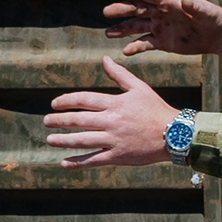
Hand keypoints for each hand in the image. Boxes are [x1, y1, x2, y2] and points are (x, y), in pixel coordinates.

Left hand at [44, 58, 181, 166]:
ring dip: (63, 140)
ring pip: (83, 140)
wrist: (175, 134)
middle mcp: (112, 121)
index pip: (84, 99)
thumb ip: (119, 74)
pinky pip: (94, 159)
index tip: (54, 104)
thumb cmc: (156, 109)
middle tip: (46, 121)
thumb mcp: (139, 88)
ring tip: (49, 139)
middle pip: (79, 120)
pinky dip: (78, 162)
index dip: (66, 101)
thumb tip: (105, 59)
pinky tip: (64, 162)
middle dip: (59, 120)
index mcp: (115, 103)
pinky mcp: (119, 156)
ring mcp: (114, 140)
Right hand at [103, 0, 221, 61]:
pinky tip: (126, 51)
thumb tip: (186, 0)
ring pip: (137, 27)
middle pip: (137, 9)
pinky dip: (135, 47)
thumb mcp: (206, 11)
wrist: (218, 35)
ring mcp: (160, 26)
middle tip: (106, 12)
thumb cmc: (213, 18)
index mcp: (169, 1)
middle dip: (122, 10)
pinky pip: (145, 43)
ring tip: (109, 33)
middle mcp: (161, 12)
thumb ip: (195, 6)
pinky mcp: (162, 41)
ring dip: (123, 29)